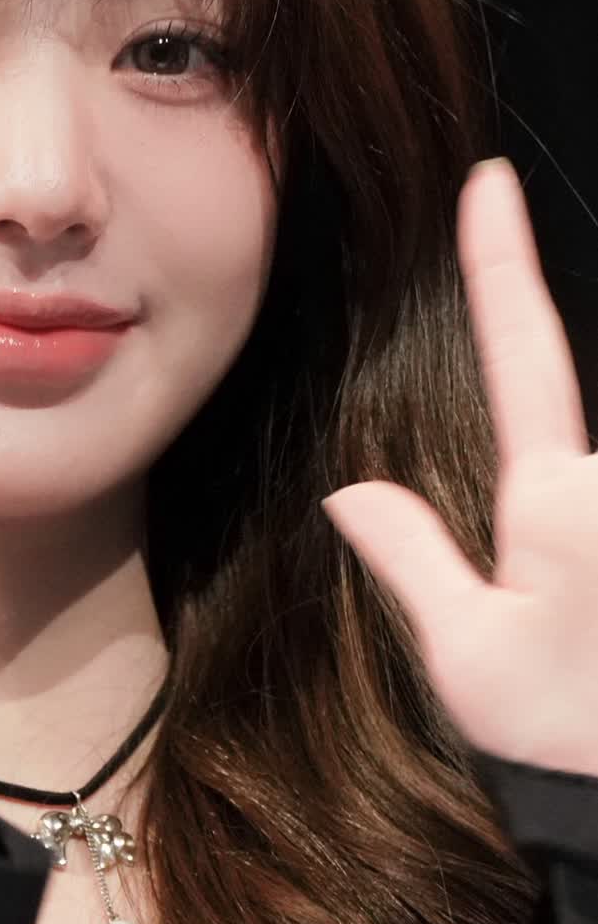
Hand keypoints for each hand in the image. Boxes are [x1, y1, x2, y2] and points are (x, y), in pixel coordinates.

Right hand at [321, 156, 597, 777]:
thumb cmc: (564, 741)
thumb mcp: (467, 659)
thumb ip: (413, 559)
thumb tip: (350, 490)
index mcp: (554, 498)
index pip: (521, 351)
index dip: (500, 260)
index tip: (493, 182)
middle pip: (573, 447)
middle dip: (561, 514)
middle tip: (571, 632)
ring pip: (595, 491)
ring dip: (582, 552)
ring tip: (586, 637)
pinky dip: (592, 547)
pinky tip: (592, 625)